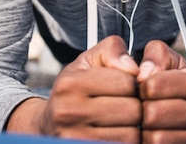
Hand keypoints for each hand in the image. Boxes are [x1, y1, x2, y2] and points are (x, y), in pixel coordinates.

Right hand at [7, 35, 141, 142]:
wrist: (48, 123)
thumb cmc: (75, 88)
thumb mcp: (89, 61)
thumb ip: (112, 50)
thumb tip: (134, 69)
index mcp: (70, 84)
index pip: (126, 82)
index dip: (133, 83)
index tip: (126, 87)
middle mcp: (68, 112)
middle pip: (131, 110)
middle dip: (137, 107)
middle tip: (129, 106)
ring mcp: (73, 138)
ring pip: (130, 136)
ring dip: (135, 129)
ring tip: (125, 122)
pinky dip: (126, 142)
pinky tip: (119, 133)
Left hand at [136, 41, 185, 142]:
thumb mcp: (177, 65)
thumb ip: (157, 57)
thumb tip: (141, 74)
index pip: (154, 85)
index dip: (140, 87)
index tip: (143, 90)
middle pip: (153, 114)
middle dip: (141, 111)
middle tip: (143, 110)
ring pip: (155, 139)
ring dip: (144, 132)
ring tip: (148, 125)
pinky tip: (154, 135)